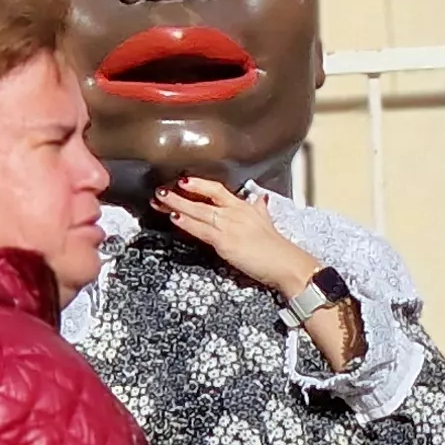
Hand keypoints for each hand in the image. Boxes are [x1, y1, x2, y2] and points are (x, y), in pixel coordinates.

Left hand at [154, 178, 361, 371]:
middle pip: (203, 197)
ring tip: (158, 200)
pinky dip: (186, 222)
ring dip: (175, 204)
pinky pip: (201, 229)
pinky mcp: (225, 241)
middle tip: (160, 190)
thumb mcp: (268, 222)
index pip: (218, 189)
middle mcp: (235, 212)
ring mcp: (229, 225)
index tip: (181, 181)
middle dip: (179, 193)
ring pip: (197, 211)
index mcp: (245, 207)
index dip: (199, 183)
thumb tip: (260, 198)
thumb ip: (260, 209)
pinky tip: (173, 217)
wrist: (285, 263)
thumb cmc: (277, 248)